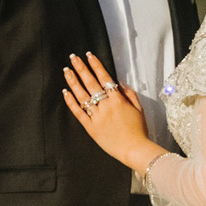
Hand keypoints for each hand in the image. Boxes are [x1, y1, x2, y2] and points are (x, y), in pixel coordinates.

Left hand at [62, 51, 160, 170]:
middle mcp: (105, 106)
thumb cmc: (138, 130)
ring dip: (73, 81)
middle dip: (81, 68)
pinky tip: (65, 92)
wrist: (134, 149)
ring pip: (82, 95)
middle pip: (90, 83)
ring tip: (66, 70)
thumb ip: (130, 95)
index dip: (96, 65)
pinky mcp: (90, 127)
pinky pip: (78, 112)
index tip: (89, 55)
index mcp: (118, 100)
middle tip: (73, 57)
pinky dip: (71, 102)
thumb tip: (120, 84)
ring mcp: (96, 116)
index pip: (104, 78)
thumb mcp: (139, 109)